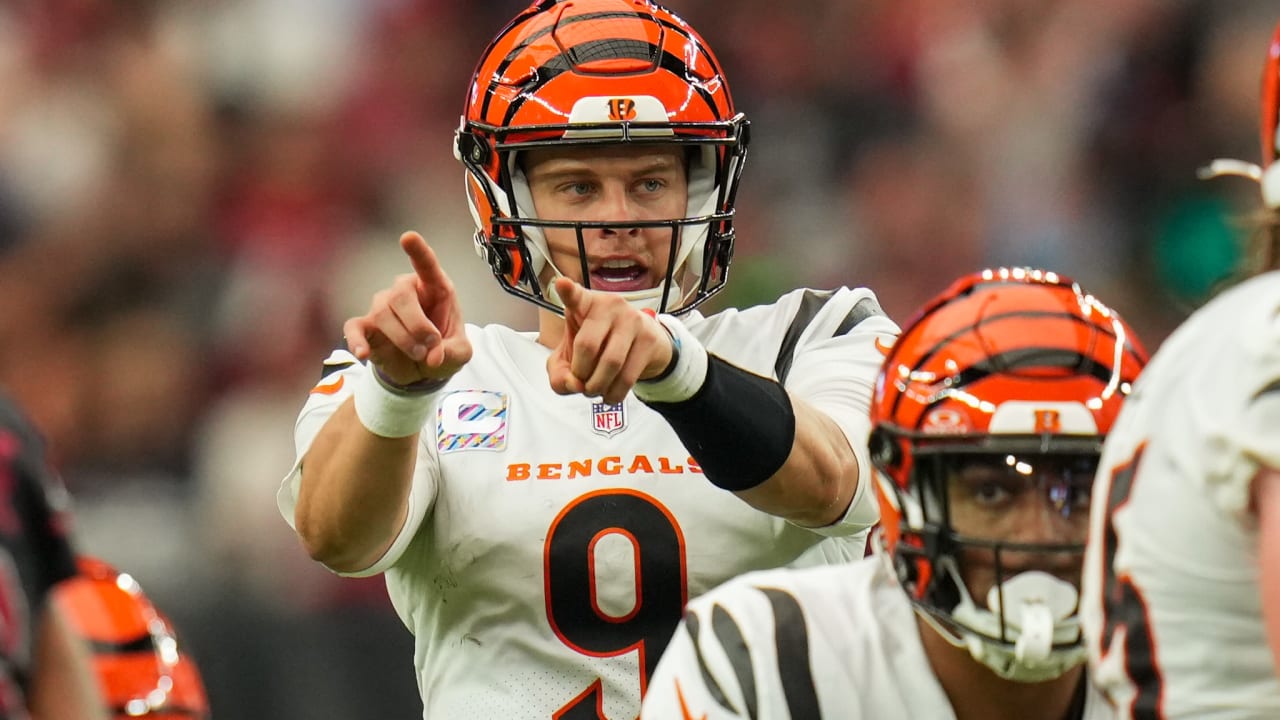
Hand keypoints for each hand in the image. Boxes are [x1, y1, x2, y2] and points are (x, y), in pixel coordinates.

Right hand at [343, 232, 472, 385]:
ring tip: (418, 354)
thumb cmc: (442, 348)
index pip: (425, 264)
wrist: (423, 368)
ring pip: (382, 314)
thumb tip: (432, 356)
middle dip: (417, 325)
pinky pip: (353, 328)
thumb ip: (452, 351)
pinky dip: (356, 341)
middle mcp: (405, 291)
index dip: (418, 251)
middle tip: (430, 347)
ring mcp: (383, 307)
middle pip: (400, 295)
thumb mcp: (460, 352)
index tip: (408, 237)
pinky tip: (363, 354)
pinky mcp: (367, 327)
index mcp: (433, 287)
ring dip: (402, 339)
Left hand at [546, 277, 673, 404]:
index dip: (567, 291)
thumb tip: (574, 384)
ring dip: (597, 386)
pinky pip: (628, 376)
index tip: (562, 284)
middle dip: (580, 374)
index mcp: (585, 304)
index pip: (575, 296)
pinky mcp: (649, 339)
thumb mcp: (571, 358)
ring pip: (610, 364)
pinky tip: (609, 394)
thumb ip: (560, 374)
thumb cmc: (599, 346)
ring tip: (594, 390)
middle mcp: (609, 306)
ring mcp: (632, 320)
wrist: (643, 345)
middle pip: (587, 346)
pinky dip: (614, 394)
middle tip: (580, 382)